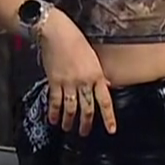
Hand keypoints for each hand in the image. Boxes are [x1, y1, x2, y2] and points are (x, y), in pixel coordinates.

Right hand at [37, 16, 114, 135]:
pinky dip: (54, 112)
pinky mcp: (54, 81)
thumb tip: (105, 85)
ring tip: (68, 128)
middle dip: (86, 123)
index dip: (108, 118)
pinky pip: (55, 101)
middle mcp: (84, 82)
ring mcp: (68, 83)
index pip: (105, 101)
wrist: (56, 32)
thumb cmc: (75, 39)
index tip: (111, 129)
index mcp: (96, 74)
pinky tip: (53, 119)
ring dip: (69, 121)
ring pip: (71, 108)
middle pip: (87, 108)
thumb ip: (98, 73)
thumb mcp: (93, 56)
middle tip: (84, 132)